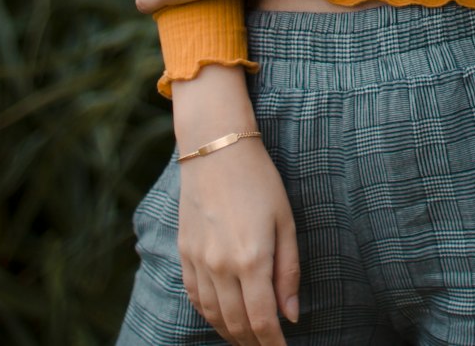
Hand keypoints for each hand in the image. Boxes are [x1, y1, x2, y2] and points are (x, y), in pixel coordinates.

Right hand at [179, 136, 300, 345]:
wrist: (215, 148)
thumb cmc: (259, 180)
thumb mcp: (285, 220)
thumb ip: (288, 271)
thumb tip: (290, 314)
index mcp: (251, 259)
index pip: (262, 320)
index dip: (273, 343)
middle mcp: (221, 266)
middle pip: (237, 324)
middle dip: (254, 342)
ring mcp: (199, 261)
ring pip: (213, 316)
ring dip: (231, 333)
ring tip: (247, 338)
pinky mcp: (184, 253)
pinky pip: (195, 298)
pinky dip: (209, 314)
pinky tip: (221, 317)